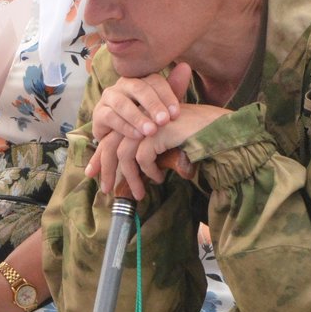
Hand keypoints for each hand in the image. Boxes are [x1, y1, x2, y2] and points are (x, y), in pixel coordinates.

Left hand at [87, 103, 227, 199]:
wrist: (217, 128)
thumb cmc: (193, 136)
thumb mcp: (164, 144)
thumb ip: (147, 151)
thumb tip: (129, 172)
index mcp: (138, 117)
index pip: (111, 137)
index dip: (100, 156)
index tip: (93, 174)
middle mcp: (139, 116)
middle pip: (111, 145)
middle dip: (106, 169)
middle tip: (106, 191)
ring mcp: (147, 122)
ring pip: (124, 154)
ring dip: (130, 178)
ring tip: (138, 194)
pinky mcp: (157, 131)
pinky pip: (142, 157)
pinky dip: (148, 171)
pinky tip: (159, 178)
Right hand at [90, 62, 191, 143]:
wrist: (122, 139)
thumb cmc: (147, 120)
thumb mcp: (162, 107)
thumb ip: (173, 89)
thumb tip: (185, 66)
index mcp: (142, 79)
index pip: (154, 81)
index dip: (166, 96)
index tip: (176, 114)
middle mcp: (124, 84)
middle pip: (139, 89)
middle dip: (153, 105)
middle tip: (165, 121)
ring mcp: (109, 97)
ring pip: (122, 103)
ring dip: (138, 117)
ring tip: (151, 131)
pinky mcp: (99, 113)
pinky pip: (110, 117)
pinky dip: (125, 127)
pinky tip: (137, 136)